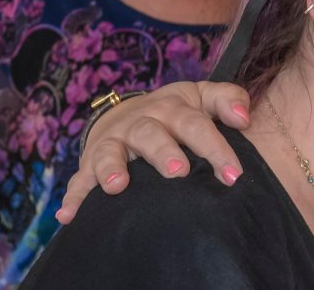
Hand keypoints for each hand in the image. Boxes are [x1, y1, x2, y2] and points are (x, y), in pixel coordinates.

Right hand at [56, 81, 250, 223]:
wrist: (130, 112)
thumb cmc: (177, 111)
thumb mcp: (202, 97)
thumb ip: (229, 99)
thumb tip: (245, 119)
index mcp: (172, 108)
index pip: (197, 125)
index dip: (215, 148)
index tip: (233, 174)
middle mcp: (141, 122)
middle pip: (152, 135)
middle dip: (164, 152)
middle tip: (179, 172)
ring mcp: (114, 142)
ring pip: (110, 153)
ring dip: (112, 169)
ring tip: (119, 186)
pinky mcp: (91, 162)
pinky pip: (79, 179)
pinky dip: (73, 197)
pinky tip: (68, 215)